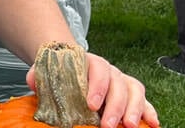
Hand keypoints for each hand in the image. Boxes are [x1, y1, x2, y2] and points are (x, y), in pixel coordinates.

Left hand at [29, 53, 159, 127]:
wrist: (72, 66)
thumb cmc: (63, 73)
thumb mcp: (50, 71)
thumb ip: (40, 75)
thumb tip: (31, 80)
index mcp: (91, 64)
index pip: (98, 70)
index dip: (96, 86)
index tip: (91, 105)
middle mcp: (111, 72)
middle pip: (119, 84)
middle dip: (116, 106)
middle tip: (109, 125)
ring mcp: (123, 83)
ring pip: (135, 91)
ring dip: (135, 109)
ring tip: (130, 126)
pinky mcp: (132, 96)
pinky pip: (145, 101)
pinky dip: (150, 112)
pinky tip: (153, 124)